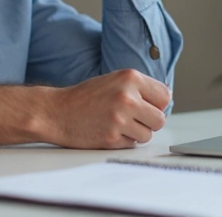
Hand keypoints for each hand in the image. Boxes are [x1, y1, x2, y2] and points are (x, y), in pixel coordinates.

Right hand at [47, 69, 170, 148]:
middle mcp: (127, 96)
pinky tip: (109, 131)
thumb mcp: (114, 80)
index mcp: (130, 77)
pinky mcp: (112, 137)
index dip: (157, 104)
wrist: (56, 112)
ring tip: (118, 124)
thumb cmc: (85, 97)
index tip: (147, 106)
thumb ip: (139, 88)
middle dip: (149, 122)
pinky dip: (124, 141)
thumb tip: (164, 102)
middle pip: (160, 119)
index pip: (164, 95)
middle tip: (133, 119)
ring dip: (136, 133)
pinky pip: (132, 144)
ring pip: (148, 134)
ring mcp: (120, 118)